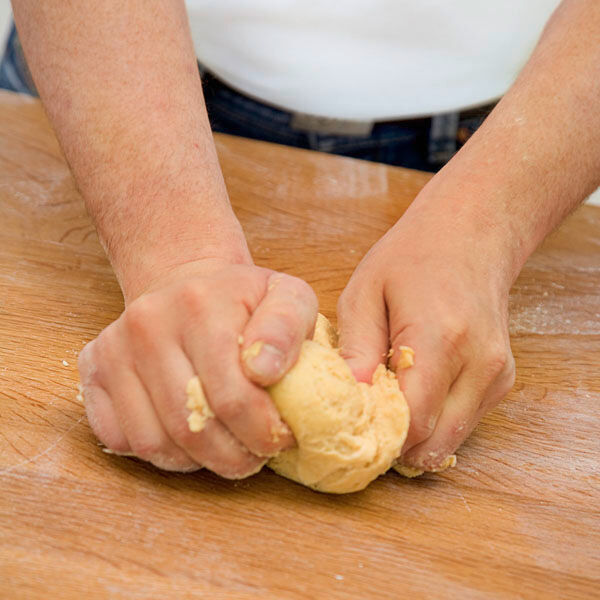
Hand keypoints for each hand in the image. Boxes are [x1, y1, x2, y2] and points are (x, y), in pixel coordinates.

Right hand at [79, 259, 317, 477]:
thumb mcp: (287, 295)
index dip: (263, 432)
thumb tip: (264, 372)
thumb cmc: (242, 299)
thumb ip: (287, 327)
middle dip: (233, 458)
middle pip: (189, 425)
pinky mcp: (93, 367)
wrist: (186, 280)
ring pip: (153, 442)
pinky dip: (159, 453)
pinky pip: (119, 438)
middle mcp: (147, 324)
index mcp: (199, 305)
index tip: (282, 437)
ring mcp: (114, 347)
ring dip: (197, 461)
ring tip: (226, 449)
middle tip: (256, 456)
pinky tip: (187, 438)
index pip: (231, 397)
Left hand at [337, 202, 515, 470]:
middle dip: (396, 444)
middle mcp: (479, 363)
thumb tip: (349, 401)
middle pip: (434, 442)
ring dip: (417, 434)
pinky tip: (416, 390)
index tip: (351, 428)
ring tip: (390, 403)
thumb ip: (357, 349)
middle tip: (366, 425)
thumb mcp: (366, 292)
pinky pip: (463, 421)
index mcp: (441, 338)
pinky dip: (436, 419)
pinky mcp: (502, 380)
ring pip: (450, 439)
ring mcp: (497, 374)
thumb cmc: (412, 258)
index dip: (379, 435)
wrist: (471, 235)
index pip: (413, 421)